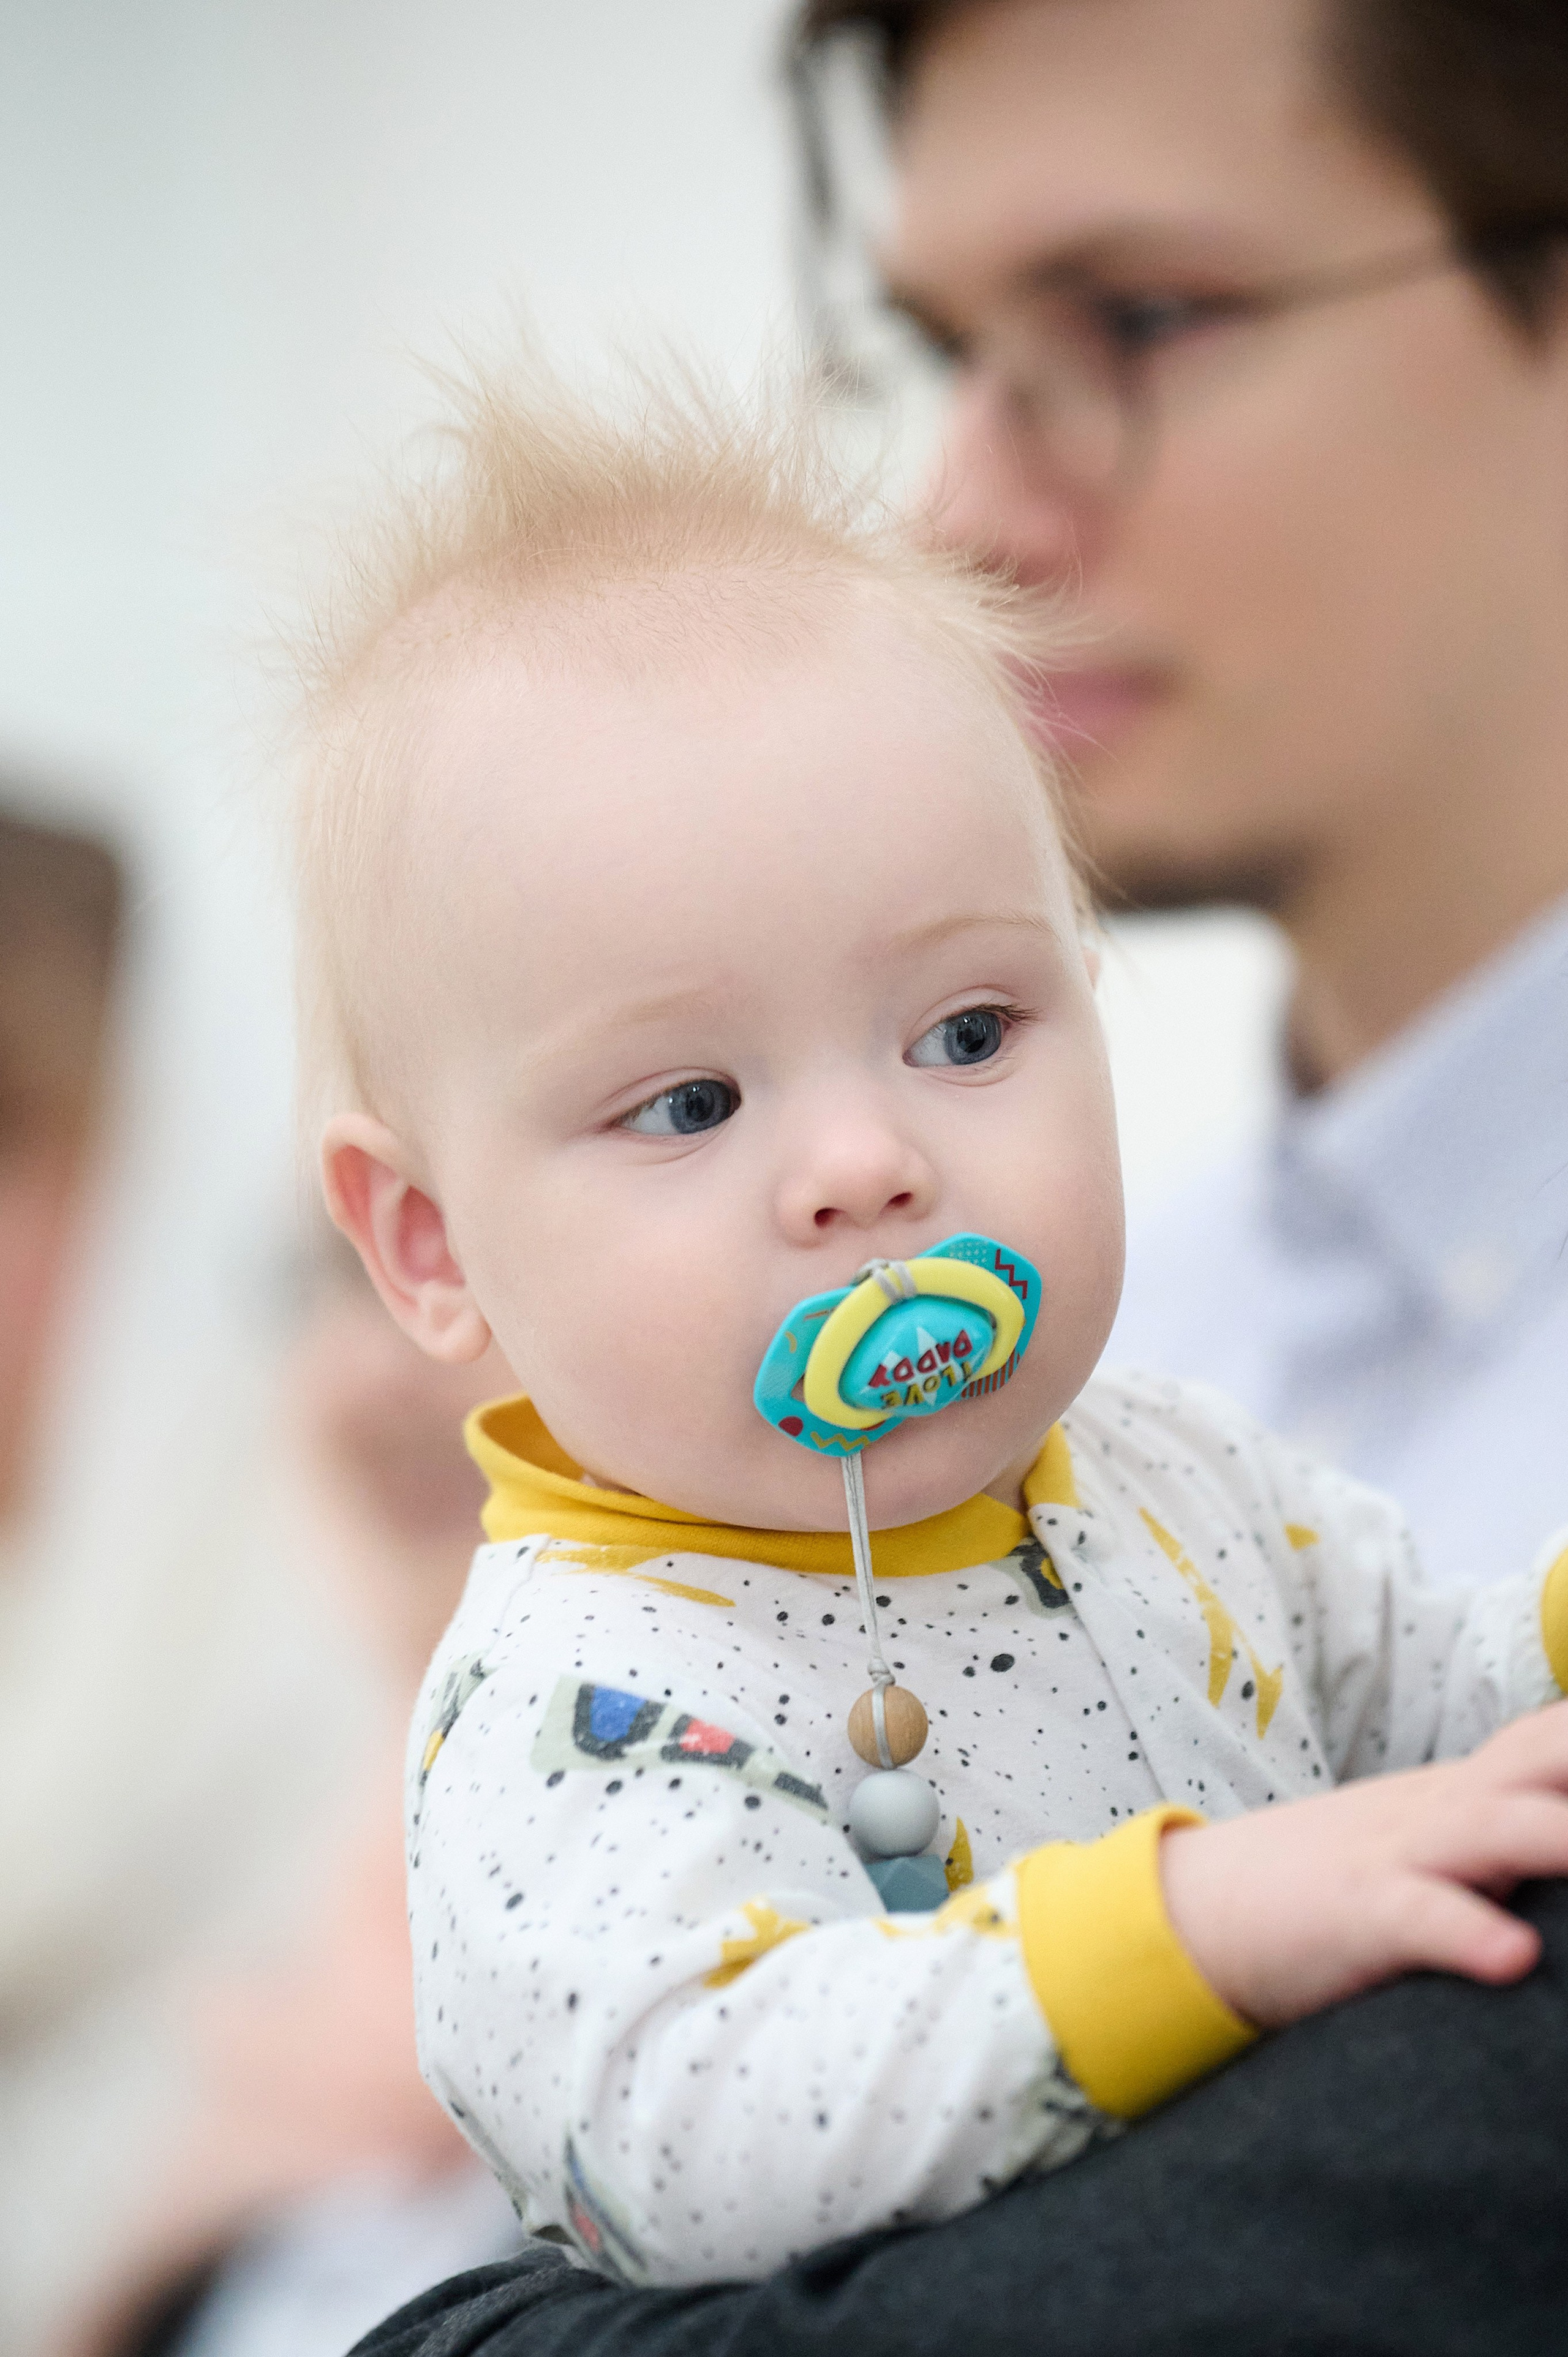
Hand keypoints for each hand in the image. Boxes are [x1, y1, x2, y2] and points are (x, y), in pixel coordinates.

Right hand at [1160, 1701, 1567, 2029]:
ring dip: (1564, 1838)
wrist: (1209, 1907)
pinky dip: (1466, 1930)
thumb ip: (1516, 1842)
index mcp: (1473, 1789)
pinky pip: (1418, 1916)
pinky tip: (1513, 1958)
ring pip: (1499, 1826)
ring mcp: (1402, 1852)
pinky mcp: (1357, 1912)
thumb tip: (1564, 1850)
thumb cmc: (1344, 1887)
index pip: (1562, 1738)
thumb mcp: (1441, 1851)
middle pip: (1547, 1757)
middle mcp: (1449, 1806)